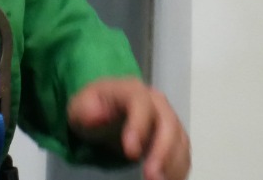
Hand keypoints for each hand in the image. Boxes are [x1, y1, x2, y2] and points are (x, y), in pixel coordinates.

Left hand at [67, 77, 189, 179]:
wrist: (104, 111)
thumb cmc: (92, 108)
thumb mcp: (79, 107)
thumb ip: (85, 109)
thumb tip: (98, 115)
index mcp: (132, 90)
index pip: (141, 104)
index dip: (139, 127)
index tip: (131, 153)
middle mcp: (156, 103)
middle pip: (168, 124)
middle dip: (162, 152)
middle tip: (150, 176)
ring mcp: (168, 120)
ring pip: (180, 141)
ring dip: (173, 164)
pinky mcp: (174, 138)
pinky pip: (183, 154)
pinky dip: (178, 170)